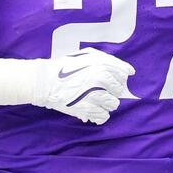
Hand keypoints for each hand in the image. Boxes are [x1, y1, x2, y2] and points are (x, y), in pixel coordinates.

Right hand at [0, 47, 135, 124]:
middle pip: (119, 90)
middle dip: (112, 91)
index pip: (123, 73)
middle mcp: (100, 79)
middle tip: (100, 90)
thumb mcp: (86, 55)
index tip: (116, 80)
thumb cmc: (65, 67)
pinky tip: (92, 109)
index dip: (120, 77)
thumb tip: (128, 71)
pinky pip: (103, 116)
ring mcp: (94, 95)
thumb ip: (107, 61)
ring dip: (106, 103)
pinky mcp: (87, 110)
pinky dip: (100, 115)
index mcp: (101, 64)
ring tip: (95, 100)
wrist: (44, 81)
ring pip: (113, 104)